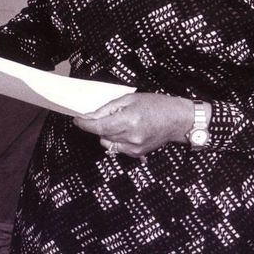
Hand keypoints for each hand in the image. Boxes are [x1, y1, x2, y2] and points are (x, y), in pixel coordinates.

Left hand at [72, 92, 196, 158]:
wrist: (177, 120)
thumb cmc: (155, 105)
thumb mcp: (129, 99)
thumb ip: (108, 108)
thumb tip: (90, 115)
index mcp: (129, 121)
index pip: (99, 127)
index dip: (85, 124)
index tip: (77, 120)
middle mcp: (131, 137)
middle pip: (101, 135)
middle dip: (96, 126)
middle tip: (101, 116)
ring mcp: (135, 148)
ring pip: (108, 143)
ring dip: (106, 134)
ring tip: (118, 123)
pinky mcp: (137, 154)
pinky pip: (117, 148)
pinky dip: (115, 140)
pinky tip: (125, 131)